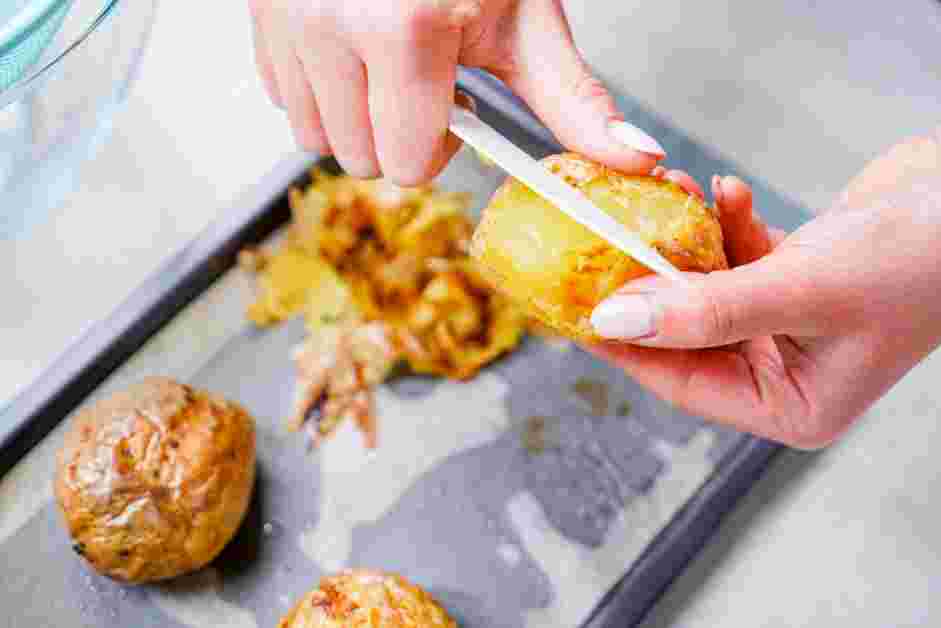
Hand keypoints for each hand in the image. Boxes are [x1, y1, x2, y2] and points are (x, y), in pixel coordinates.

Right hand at [248, 0, 665, 183]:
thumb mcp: (525, 16)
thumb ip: (571, 99)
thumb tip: (633, 160)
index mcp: (402, 29)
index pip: (406, 161)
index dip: (438, 146)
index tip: (455, 110)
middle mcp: (329, 23)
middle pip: (360, 158)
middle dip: (398, 136)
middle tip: (423, 83)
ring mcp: (284, 16)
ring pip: (313, 135)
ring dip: (355, 119)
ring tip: (386, 64)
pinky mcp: (259, 13)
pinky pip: (282, 95)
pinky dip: (319, 89)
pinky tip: (349, 49)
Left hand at [590, 131, 940, 448]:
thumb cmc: (922, 260)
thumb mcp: (802, 290)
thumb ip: (705, 309)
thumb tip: (617, 319)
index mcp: (792, 405)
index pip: (682, 382)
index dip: (625, 346)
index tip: (575, 311)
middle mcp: (786, 371)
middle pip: (686, 334)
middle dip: (651, 284)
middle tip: (605, 245)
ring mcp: (788, 324)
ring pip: (707, 288)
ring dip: (684, 242)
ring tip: (666, 197)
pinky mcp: (793, 278)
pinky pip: (737, 256)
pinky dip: (724, 225)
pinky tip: (722, 194)